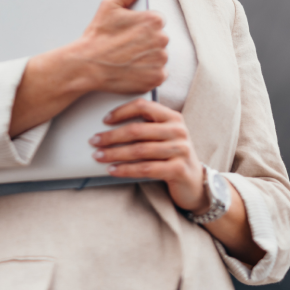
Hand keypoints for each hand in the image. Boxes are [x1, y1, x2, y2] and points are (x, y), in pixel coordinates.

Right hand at [70, 0, 168, 95]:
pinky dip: (148, 73)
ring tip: (127, 58)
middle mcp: (161, 40)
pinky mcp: (157, 78)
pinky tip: (132, 69)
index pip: (156, 21)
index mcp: (154, 20)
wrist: (88, 65)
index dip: (140, 27)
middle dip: (145, 42)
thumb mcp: (110, 5)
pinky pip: (158, 73)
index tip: (127, 33)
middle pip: (159, 39)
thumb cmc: (98, 36)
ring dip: (147, 57)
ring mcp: (160, 60)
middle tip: (125, 46)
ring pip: (159, 56)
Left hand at [89, 98, 208, 213]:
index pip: (144, 106)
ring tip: (98, 156)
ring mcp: (180, 150)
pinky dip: (126, 169)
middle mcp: (178, 131)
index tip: (105, 120)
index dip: (122, 111)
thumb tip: (108, 126)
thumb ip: (145, 128)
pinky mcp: (178, 169)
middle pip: (137, 130)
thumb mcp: (162, 137)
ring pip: (139, 150)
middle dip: (111, 136)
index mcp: (173, 117)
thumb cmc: (171, 156)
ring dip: (114, 153)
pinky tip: (112, 170)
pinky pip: (146, 168)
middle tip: (93, 141)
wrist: (195, 182)